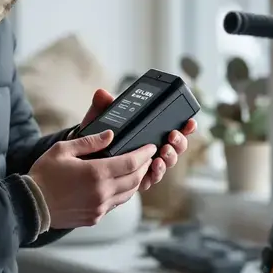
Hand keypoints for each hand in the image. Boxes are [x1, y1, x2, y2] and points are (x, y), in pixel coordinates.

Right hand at [29, 131, 157, 228]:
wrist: (31, 205)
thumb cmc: (44, 175)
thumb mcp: (63, 149)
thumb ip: (89, 141)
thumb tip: (110, 135)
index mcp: (96, 173)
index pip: (131, 162)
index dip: (144, 154)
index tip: (151, 147)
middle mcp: (102, 192)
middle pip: (135, 179)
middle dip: (144, 167)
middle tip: (146, 157)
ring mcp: (99, 207)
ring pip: (128, 194)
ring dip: (135, 181)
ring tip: (136, 170)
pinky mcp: (94, 217)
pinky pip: (115, 205)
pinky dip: (122, 193)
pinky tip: (118, 185)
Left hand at [79, 89, 197, 192]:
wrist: (83, 157)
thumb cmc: (96, 136)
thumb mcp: (100, 119)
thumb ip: (102, 106)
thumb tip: (102, 94)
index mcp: (149, 131)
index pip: (174, 127)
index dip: (185, 126)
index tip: (189, 122)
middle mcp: (152, 148)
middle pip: (176, 146)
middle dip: (179, 142)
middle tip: (172, 137)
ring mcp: (148, 164)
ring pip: (168, 162)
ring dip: (169, 157)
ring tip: (163, 152)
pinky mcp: (139, 178)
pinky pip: (153, 177)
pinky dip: (156, 172)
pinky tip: (154, 166)